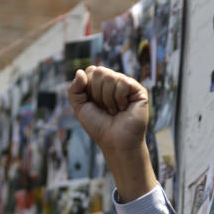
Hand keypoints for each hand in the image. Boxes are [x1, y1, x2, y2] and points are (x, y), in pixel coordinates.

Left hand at [69, 67, 154, 200]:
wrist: (115, 142)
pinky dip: (119, 98)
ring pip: (110, 76)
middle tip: (104, 108)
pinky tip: (123, 109)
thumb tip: (81, 71)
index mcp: (101, 84)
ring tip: (114, 111)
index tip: (94, 104)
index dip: (88, 88)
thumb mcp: (80, 107)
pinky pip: (123, 82)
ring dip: (108, 99)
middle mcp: (114, 82)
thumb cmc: (99, 127)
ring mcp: (127, 85)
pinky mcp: (138, 91)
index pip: (91, 71)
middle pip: (99, 71)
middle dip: (97, 93)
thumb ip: (74, 89)